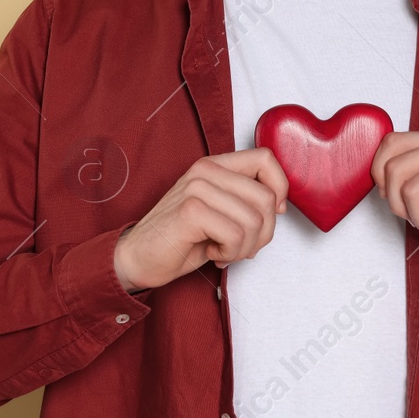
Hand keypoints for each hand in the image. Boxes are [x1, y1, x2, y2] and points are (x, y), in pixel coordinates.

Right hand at [114, 148, 288, 291]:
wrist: (137, 258)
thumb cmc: (181, 238)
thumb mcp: (219, 211)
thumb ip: (245, 200)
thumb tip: (281, 206)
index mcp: (214, 165)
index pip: (266, 158)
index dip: (279, 188)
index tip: (272, 213)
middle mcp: (205, 171)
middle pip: (266, 197)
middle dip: (263, 233)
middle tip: (241, 246)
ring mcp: (197, 188)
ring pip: (254, 220)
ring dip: (245, 247)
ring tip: (224, 250)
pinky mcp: (191, 211)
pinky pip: (236, 235)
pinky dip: (230, 253)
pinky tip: (212, 253)